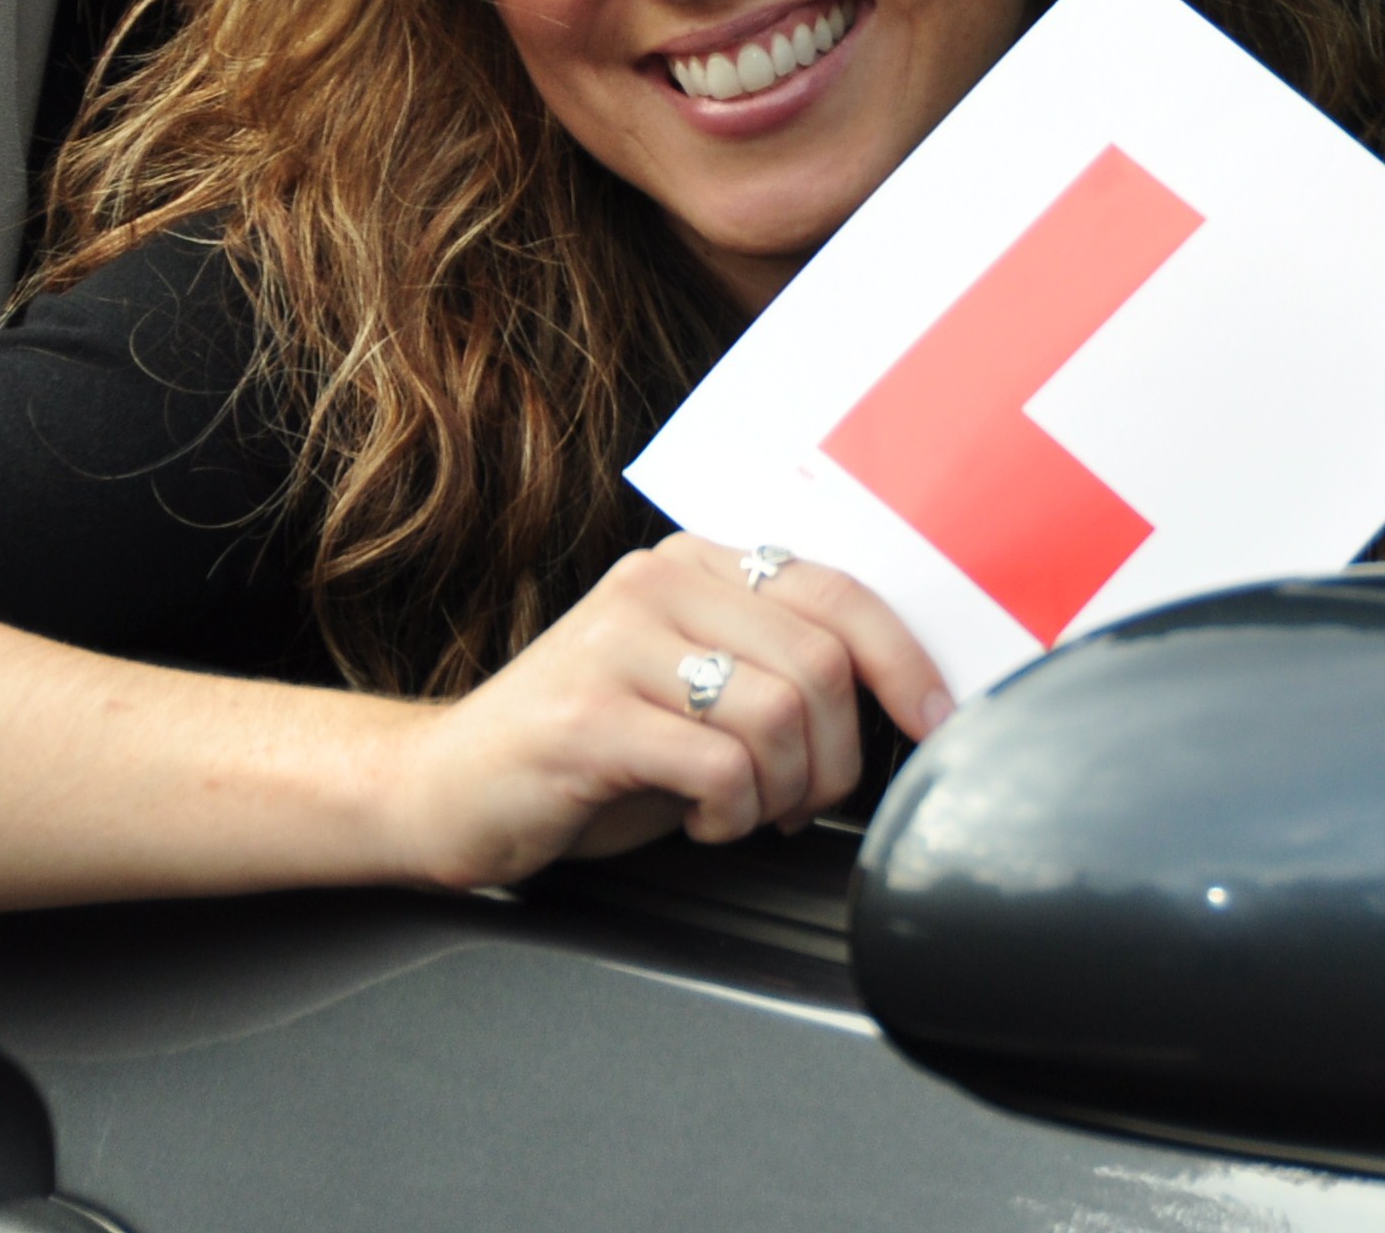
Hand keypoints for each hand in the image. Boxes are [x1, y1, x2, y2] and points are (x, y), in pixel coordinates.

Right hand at [382, 536, 951, 889]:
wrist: (445, 788)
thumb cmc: (588, 746)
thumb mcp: (691, 686)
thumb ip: (774, 667)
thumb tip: (897, 697)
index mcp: (695, 563)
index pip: (840, 592)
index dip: (906, 663)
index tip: (939, 723)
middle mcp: (658, 582)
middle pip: (821, 664)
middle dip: (838, 758)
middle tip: (801, 801)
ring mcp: (618, 643)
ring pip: (779, 715)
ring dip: (786, 791)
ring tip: (746, 810)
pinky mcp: (588, 716)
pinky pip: (720, 766)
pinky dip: (734, 813)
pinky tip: (703, 820)